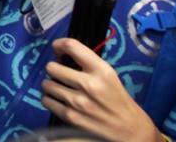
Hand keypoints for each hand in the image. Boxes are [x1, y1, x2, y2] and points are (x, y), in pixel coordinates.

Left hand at [42, 38, 161, 141]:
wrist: (129, 129)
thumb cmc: (117, 99)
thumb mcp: (108, 75)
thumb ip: (87, 63)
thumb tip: (60, 54)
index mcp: (101, 71)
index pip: (72, 46)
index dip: (59, 45)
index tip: (58, 50)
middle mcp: (89, 85)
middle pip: (52, 67)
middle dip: (54, 69)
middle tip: (61, 74)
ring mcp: (79, 102)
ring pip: (46, 84)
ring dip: (51, 85)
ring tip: (61, 88)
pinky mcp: (71, 117)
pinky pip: (46, 100)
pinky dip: (50, 99)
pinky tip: (60, 100)